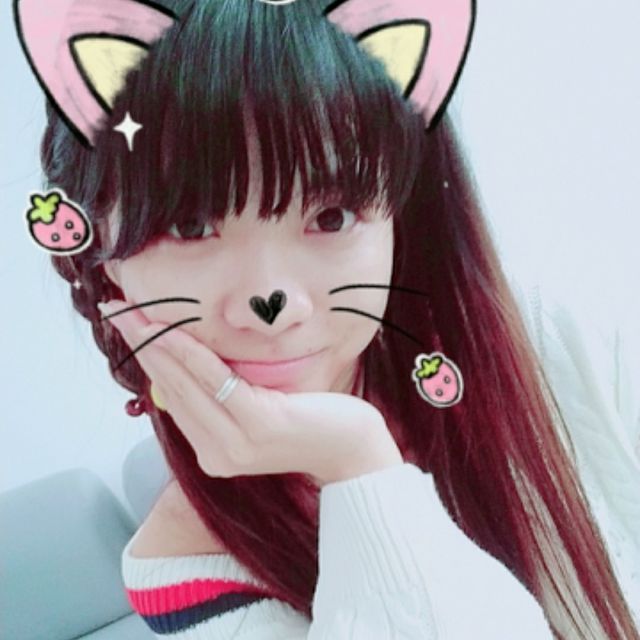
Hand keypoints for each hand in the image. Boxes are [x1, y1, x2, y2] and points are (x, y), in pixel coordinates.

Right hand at [100, 300, 402, 485]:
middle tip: (116, 313)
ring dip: (155, 345)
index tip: (130, 331)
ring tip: (131, 316)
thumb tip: (194, 365)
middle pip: (170, 390)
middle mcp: (216, 454)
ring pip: (185, 384)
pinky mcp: (257, 425)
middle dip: (141, 347)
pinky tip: (168, 331)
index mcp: (213, 452)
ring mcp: (235, 444)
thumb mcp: (259, 412)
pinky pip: (215, 381)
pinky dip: (189, 354)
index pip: (172, 400)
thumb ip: (226, 399)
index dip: (149, 362)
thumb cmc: (308, 423)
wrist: (352, 450)